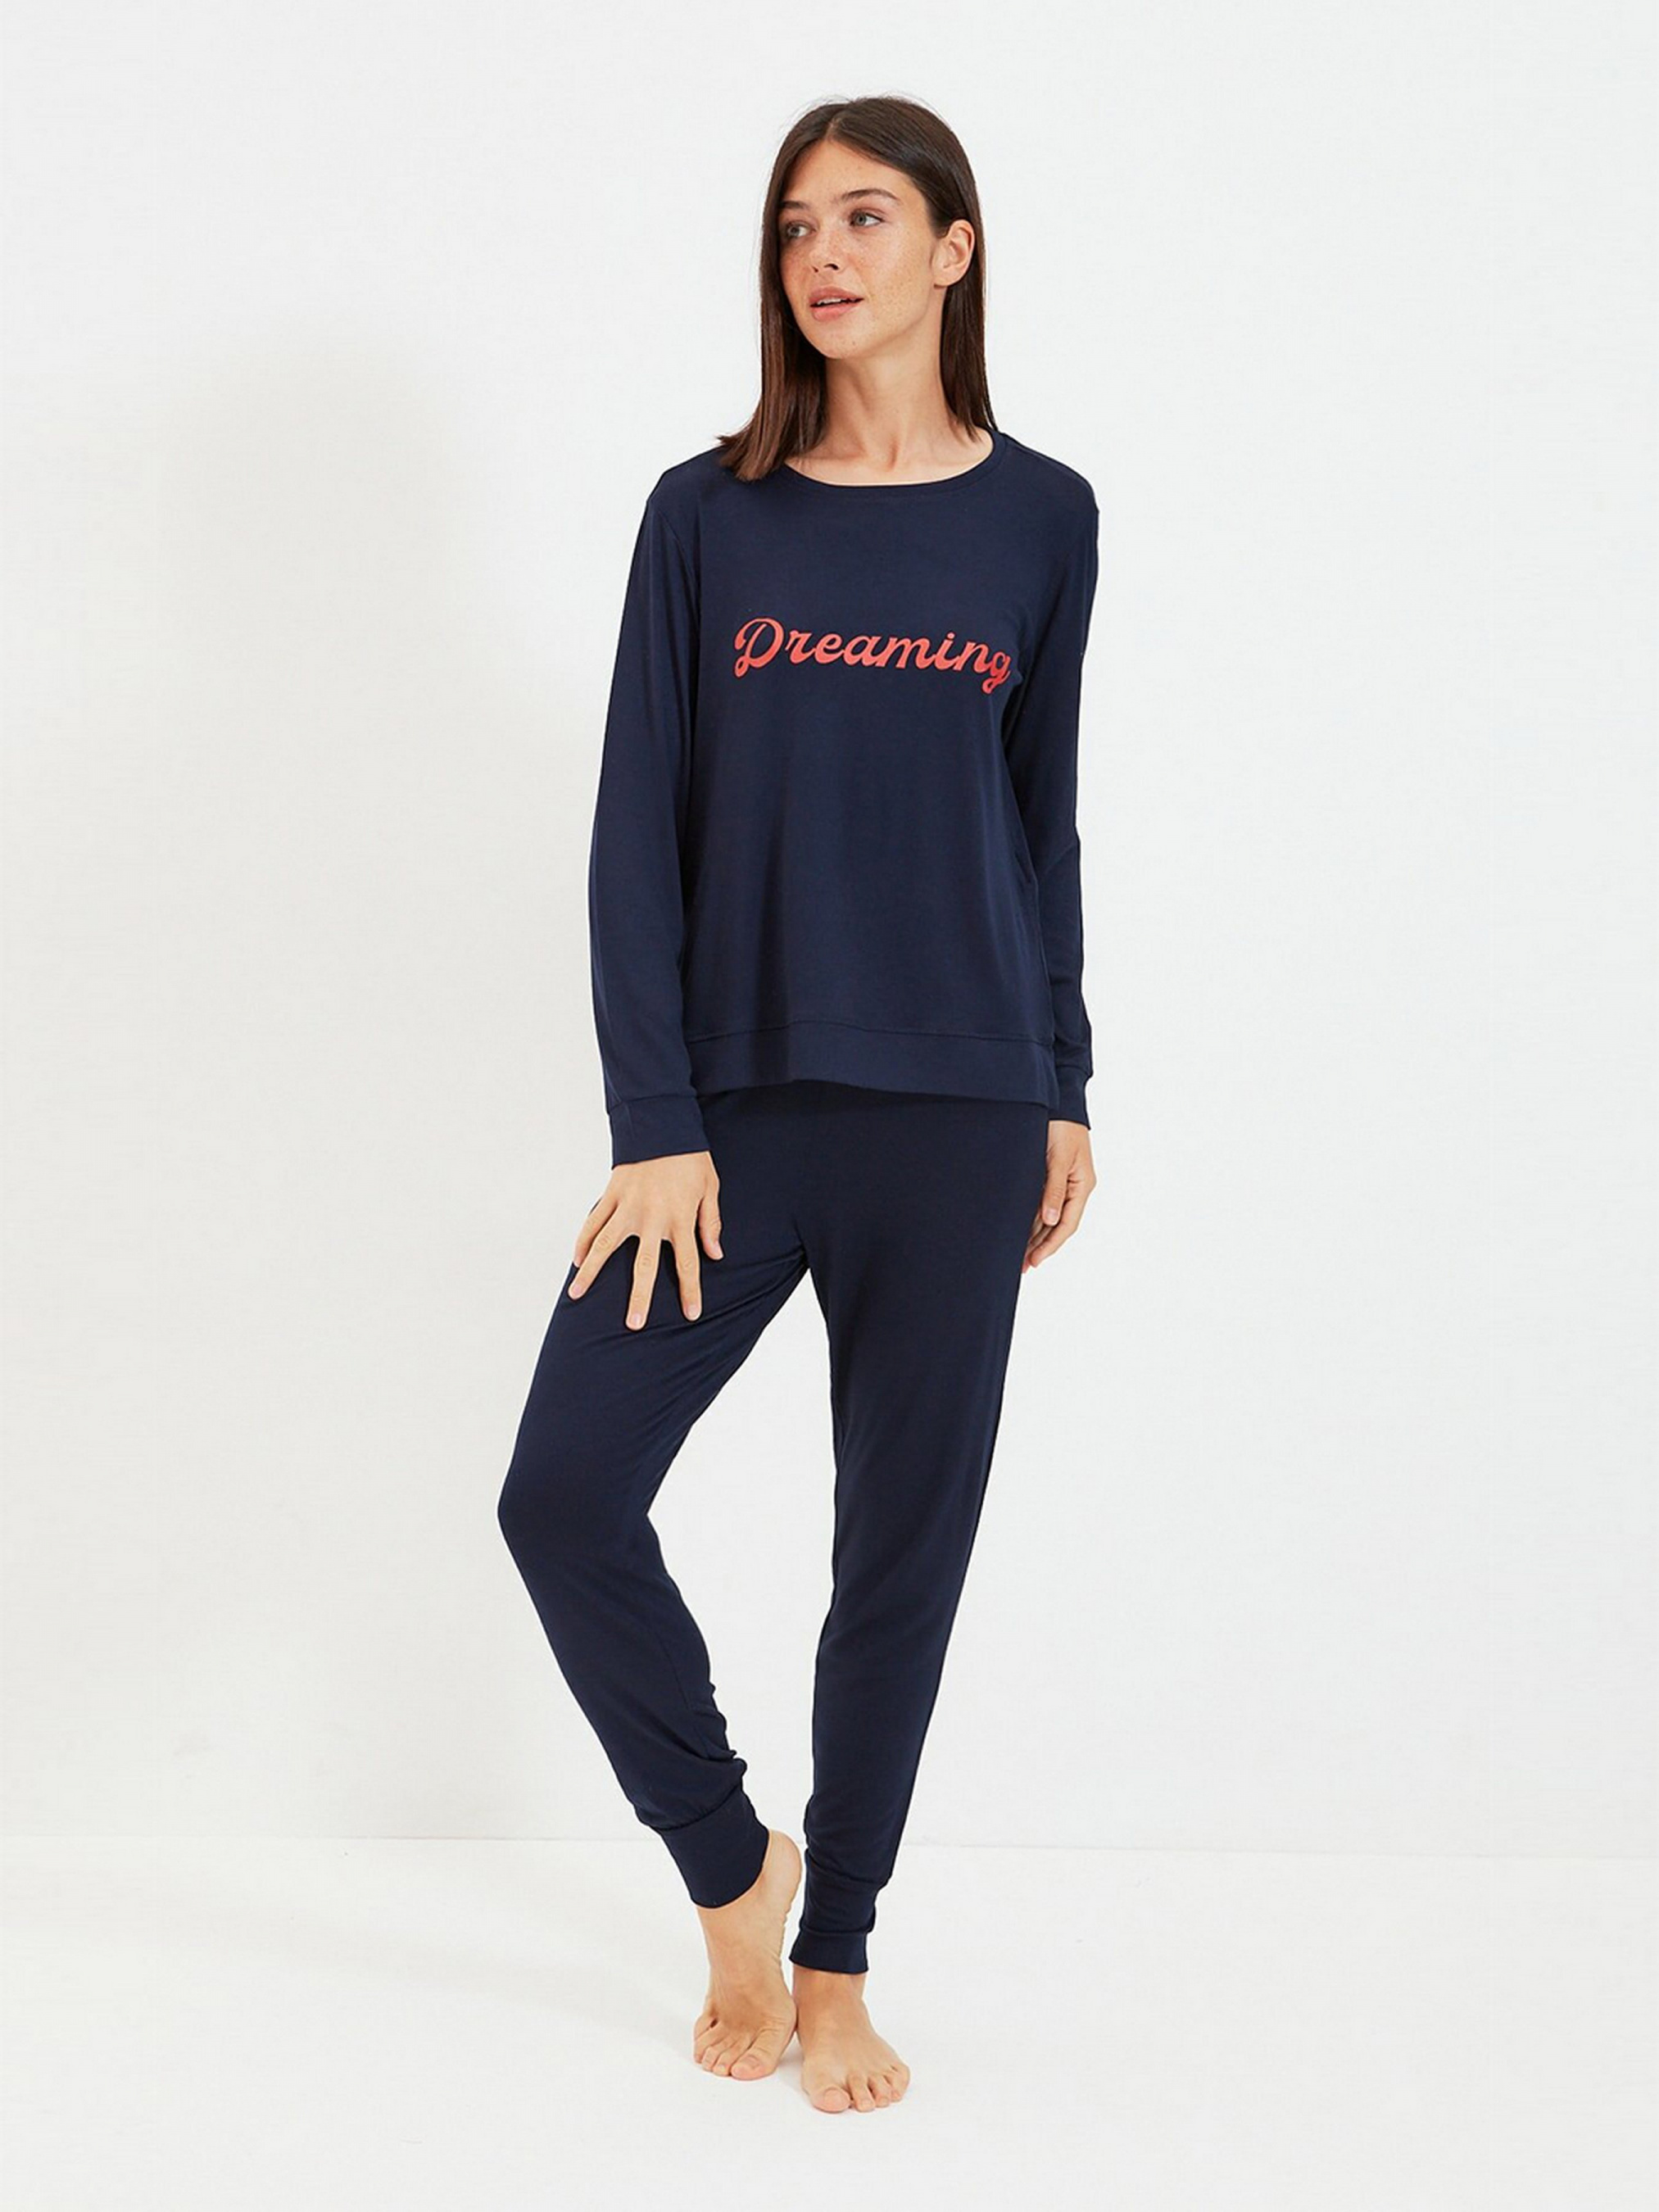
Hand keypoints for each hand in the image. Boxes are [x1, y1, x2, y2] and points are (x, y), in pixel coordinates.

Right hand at [567, 1151, 722, 1328]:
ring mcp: (627, 1206)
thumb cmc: (690, 1157)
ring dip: (591, 1272)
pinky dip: (582, 1241)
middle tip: (633, 1324)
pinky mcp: (610, 1194)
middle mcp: (652, 1218)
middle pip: (645, 1265)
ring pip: (605, 1246)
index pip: (687, 1263)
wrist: (662, 1123)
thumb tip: (715, 1254)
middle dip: (639, 1297)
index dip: (690, 1290)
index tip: (691, 1314)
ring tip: (576, 1295)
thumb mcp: (710, 1187)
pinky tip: (576, 1261)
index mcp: (680, 1218)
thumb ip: (710, 1222)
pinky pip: (593, 1222)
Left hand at [1023, 1121, 1094, 1272]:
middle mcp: (1075, 1188)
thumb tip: (1049, 1220)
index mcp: (1082, 1185)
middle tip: (1024, 1266)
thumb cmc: (1061, 1126)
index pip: (1067, 1224)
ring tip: (1020, 1256)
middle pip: (1058, 1225)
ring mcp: (1065, 1183)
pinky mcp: (1052, 1176)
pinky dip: (1033, 1220)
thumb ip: (1054, 1189)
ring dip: (1036, 1236)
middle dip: (1042, 1247)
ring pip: (1050, 1217)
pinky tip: (1021, 1232)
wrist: (1060, 1102)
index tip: (1036, 1260)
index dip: (1051, 1245)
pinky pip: (1043, 1204)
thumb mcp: (1058, 1158)